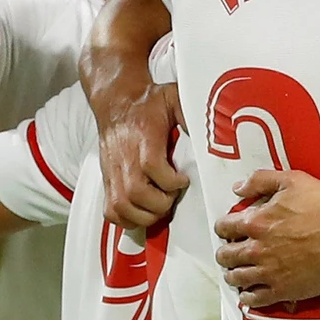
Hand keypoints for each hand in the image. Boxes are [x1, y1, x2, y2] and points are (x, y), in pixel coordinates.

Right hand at [98, 82, 186, 229]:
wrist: (116, 101)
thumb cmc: (147, 103)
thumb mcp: (173, 98)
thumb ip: (190, 114)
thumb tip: (213, 129)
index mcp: (142, 137)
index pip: (152, 166)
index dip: (170, 181)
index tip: (183, 180)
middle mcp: (124, 157)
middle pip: (136, 193)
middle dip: (160, 204)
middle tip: (172, 198)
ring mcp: (113, 171)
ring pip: (121, 206)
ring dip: (144, 216)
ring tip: (159, 208)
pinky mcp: (107, 180)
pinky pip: (110, 211)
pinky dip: (126, 220)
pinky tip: (141, 213)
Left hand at [214, 168, 319, 306]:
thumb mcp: (293, 181)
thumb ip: (261, 180)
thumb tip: (238, 188)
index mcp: (256, 222)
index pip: (224, 227)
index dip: (224, 228)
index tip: (228, 231)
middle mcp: (256, 249)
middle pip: (226, 255)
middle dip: (225, 253)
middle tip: (229, 254)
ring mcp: (267, 272)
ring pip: (236, 278)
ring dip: (233, 275)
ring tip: (235, 274)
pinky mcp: (281, 290)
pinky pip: (254, 299)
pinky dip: (247, 297)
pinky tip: (248, 294)